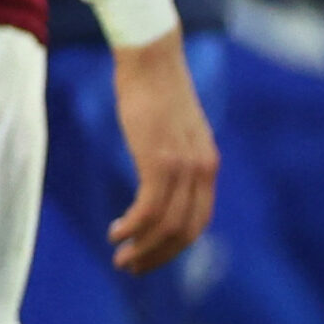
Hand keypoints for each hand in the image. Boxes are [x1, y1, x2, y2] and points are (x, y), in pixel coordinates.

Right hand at [109, 31, 218, 271]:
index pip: (198, 222)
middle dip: (158, 256)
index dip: (173, 247)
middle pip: (185, 232)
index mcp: (207, 164)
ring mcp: (182, 166)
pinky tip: (116, 232)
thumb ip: (174, 154)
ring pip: (167, 225)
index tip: (148, 255)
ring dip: (143, 248)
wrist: (150, 56)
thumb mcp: (172, 129)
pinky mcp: (159, 159)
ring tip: (120, 257)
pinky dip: (133, 227)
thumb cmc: (152, 88)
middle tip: (130, 267)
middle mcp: (202, 170)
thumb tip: (159, 174)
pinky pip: (149, 208)